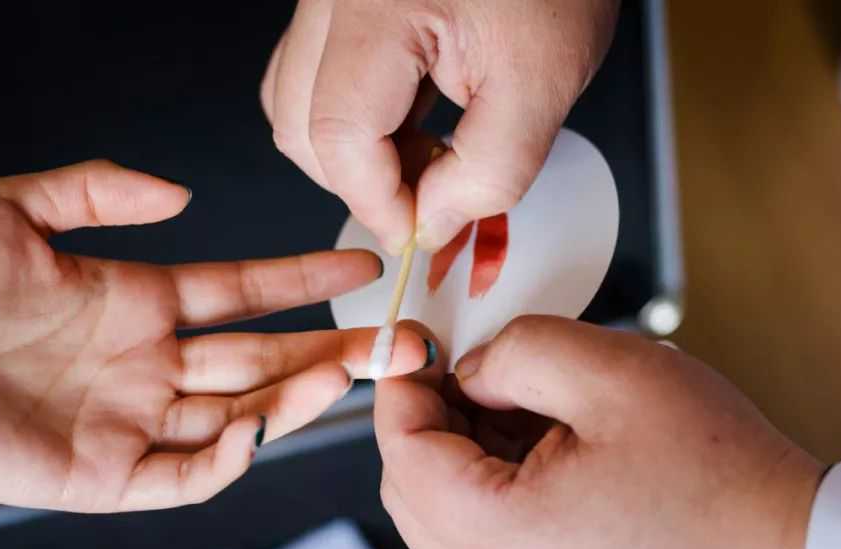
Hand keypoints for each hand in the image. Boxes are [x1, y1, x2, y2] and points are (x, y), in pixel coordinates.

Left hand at [0, 160, 429, 514]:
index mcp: (138, 305)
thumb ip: (96, 189)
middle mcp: (148, 366)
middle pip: (262, 360)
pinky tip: (257, 430)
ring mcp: (134, 423)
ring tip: (350, 375)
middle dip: (334, 351)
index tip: (358, 264)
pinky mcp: (109, 477)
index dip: (303, 278)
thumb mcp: (12, 209)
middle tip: (399, 341)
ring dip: (298, 400)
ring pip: (240, 415)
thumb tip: (177, 193)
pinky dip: (229, 459)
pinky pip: (188, 475)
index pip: (244, 293)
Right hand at [260, 0, 618, 253]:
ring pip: (295, 102)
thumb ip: (491, 170)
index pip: (339, 133)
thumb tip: (430, 223)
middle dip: (359, 180)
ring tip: (424, 151)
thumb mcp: (545, 83)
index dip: (376, 201)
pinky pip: (315, 75)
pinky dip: (354, 118)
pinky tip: (409, 119)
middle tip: (428, 194)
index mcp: (379, 6)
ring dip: (352, 152)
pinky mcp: (340, 4)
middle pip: (299, 123)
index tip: (415, 233)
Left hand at [375, 316, 823, 548]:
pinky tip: (540, 444)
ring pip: (438, 513)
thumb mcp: (612, 372)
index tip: (422, 342)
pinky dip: (487, 483)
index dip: (402, 383)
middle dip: (428, 417)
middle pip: (408, 486)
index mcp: (496, 536)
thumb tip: (469, 370)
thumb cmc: (719, 476)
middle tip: (471, 367)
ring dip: (459, 449)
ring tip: (520, 403)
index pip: (400, 450)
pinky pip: (478, 536)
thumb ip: (516, 350)